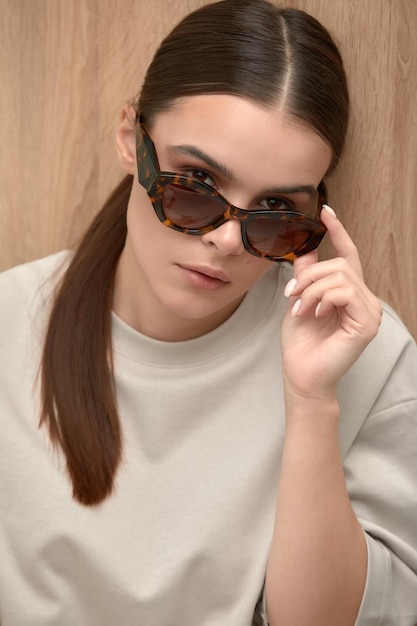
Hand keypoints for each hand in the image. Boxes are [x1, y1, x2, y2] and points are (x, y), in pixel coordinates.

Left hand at [281, 205, 381, 400]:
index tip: (326, 210)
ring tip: (301, 309)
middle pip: (339, 264)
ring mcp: (369, 312)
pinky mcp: (367, 323)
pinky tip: (314, 314)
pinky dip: (322, 298)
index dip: (338, 232)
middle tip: (291, 295)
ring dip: (311, 290)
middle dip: (309, 275)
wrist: (302, 375)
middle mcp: (364, 300)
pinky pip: (344, 291)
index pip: (348, 256)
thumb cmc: (301, 344)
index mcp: (349, 294)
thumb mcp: (299, 300)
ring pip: (340, 276)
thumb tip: (305, 248)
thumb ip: (306, 275)